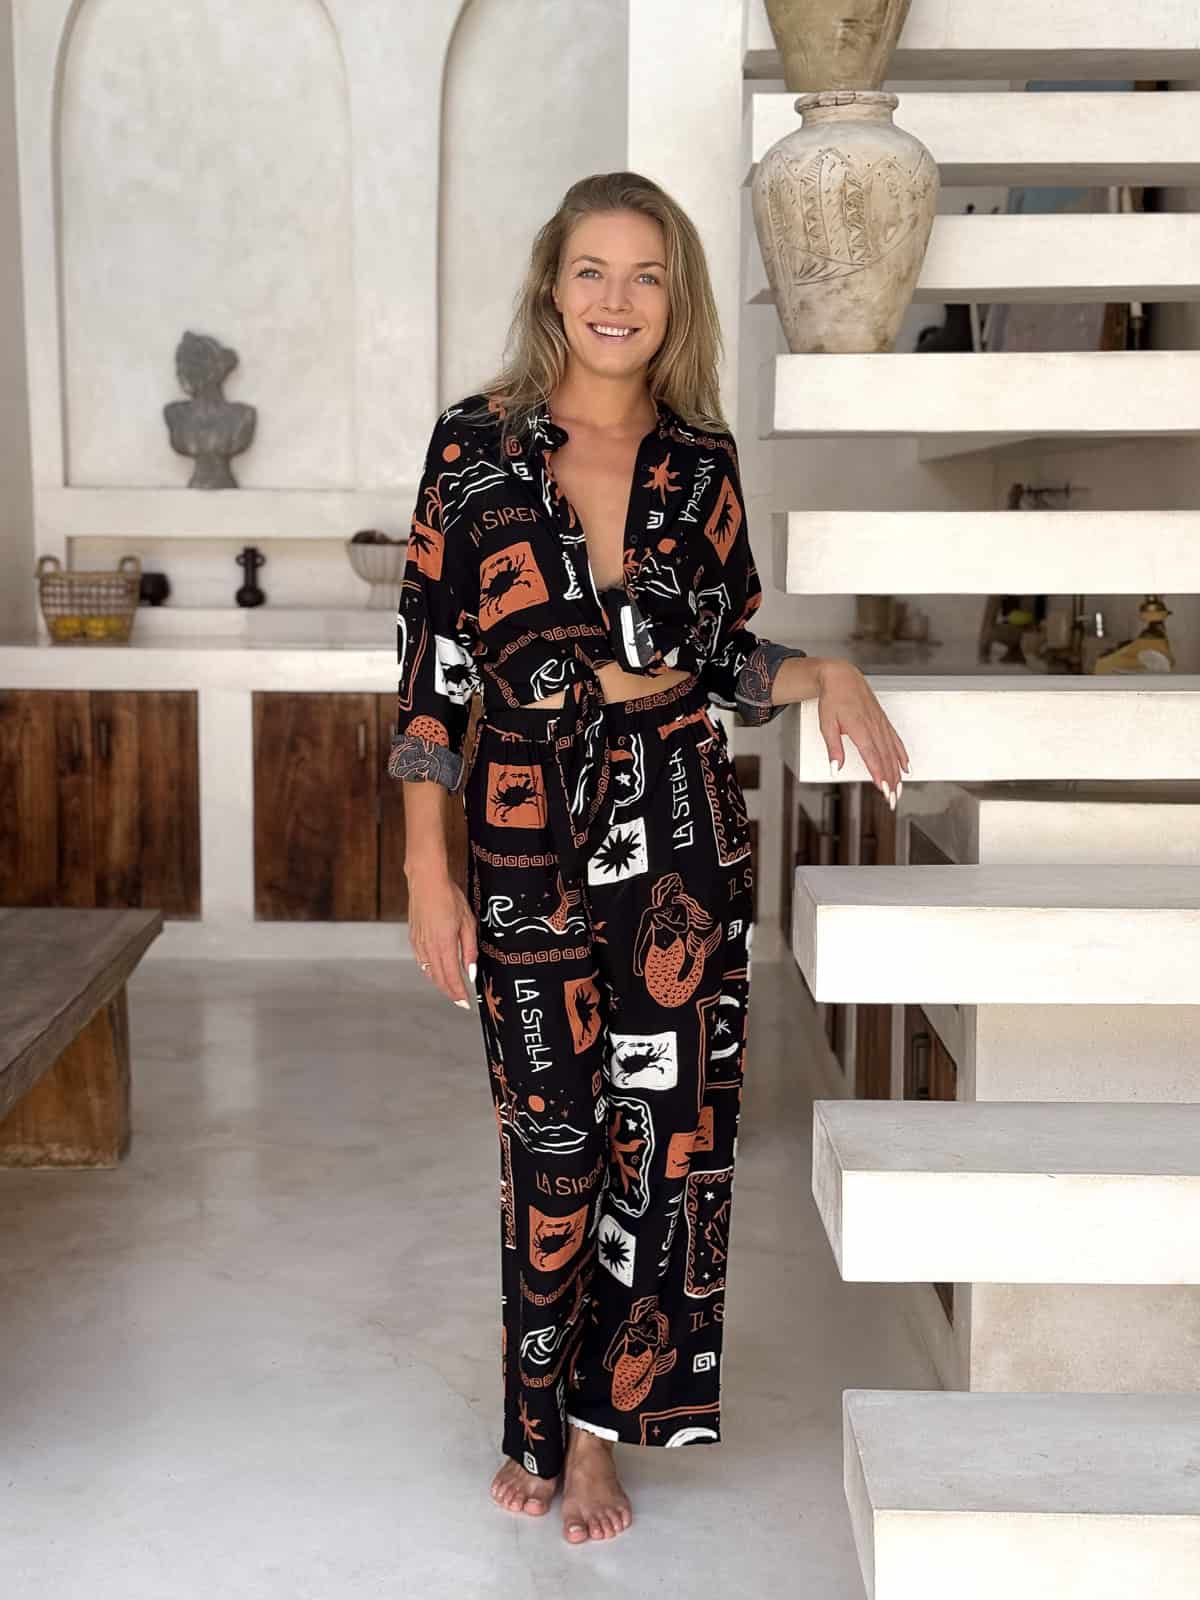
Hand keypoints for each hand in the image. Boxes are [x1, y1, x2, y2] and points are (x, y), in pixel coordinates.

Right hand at [407, 867, 477, 1006]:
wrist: (426, 881)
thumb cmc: (450, 898)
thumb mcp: (467, 922)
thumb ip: (469, 949)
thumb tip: (471, 972)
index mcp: (444, 944)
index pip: (452, 976)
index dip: (458, 992)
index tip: (466, 1003)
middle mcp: (429, 947)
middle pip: (439, 979)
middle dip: (450, 992)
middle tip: (460, 1001)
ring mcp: (419, 944)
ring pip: (429, 972)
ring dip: (440, 983)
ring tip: (451, 989)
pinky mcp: (414, 938)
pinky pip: (422, 962)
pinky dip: (430, 971)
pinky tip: (437, 972)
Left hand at [816, 659, 910, 806]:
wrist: (842, 677)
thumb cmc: (832, 699)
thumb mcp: (826, 724)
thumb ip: (833, 748)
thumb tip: (834, 768)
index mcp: (859, 728)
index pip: (872, 756)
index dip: (879, 774)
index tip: (884, 789)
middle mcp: (873, 727)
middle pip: (885, 758)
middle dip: (890, 781)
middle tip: (893, 799)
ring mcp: (881, 724)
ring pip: (892, 752)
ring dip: (897, 773)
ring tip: (900, 790)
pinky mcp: (883, 722)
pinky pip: (896, 741)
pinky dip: (902, 755)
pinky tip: (906, 767)